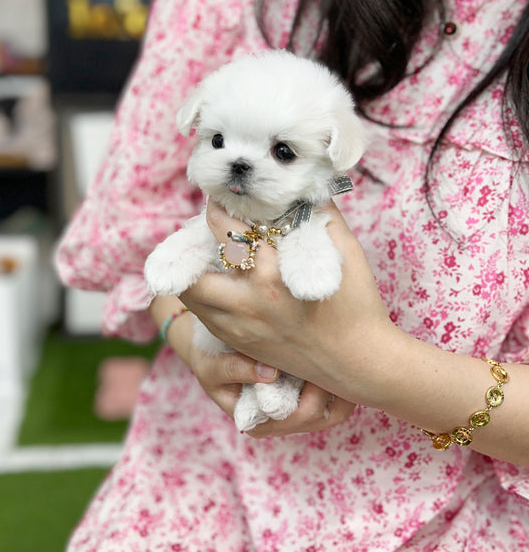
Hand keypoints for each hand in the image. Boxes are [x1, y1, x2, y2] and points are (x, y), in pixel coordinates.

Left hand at [181, 200, 389, 417]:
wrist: (360, 363)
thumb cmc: (358, 305)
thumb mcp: (345, 251)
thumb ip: (321, 214)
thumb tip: (302, 188)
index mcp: (270, 274)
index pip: (224, 229)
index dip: (216, 207)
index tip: (219, 196)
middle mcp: (246, 303)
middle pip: (192, 269)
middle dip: (191, 244)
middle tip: (205, 231)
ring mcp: (239, 328)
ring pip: (190, 296)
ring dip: (191, 273)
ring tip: (205, 257)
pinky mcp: (241, 344)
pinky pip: (205, 317)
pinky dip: (203, 297)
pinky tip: (219, 284)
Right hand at [189, 342, 353, 437]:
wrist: (214, 347)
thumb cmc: (210, 357)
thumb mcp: (211, 365)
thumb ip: (234, 369)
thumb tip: (269, 374)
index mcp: (257, 422)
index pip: (292, 418)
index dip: (305, 395)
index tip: (301, 363)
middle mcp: (281, 423)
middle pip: (317, 416)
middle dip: (323, 386)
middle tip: (320, 351)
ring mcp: (298, 412)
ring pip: (335, 411)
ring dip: (338, 386)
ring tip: (331, 353)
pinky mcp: (312, 395)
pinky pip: (340, 400)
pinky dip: (345, 383)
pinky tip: (341, 358)